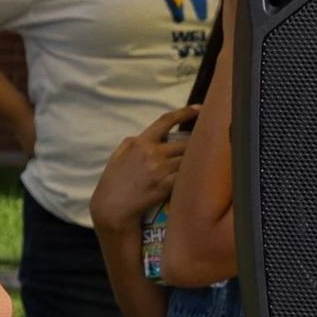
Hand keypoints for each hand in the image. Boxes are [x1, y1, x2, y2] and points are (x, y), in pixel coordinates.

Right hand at [89, 103, 197, 234]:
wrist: (112, 207)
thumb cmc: (112, 182)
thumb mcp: (117, 156)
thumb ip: (132, 142)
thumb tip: (146, 136)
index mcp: (140, 143)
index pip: (166, 121)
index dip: (185, 112)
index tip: (199, 108)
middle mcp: (152, 153)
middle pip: (185, 142)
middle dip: (195, 143)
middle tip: (204, 146)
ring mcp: (160, 169)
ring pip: (188, 158)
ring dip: (195, 160)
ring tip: (202, 163)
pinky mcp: (166, 185)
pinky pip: (186, 175)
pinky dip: (191, 174)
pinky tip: (194, 176)